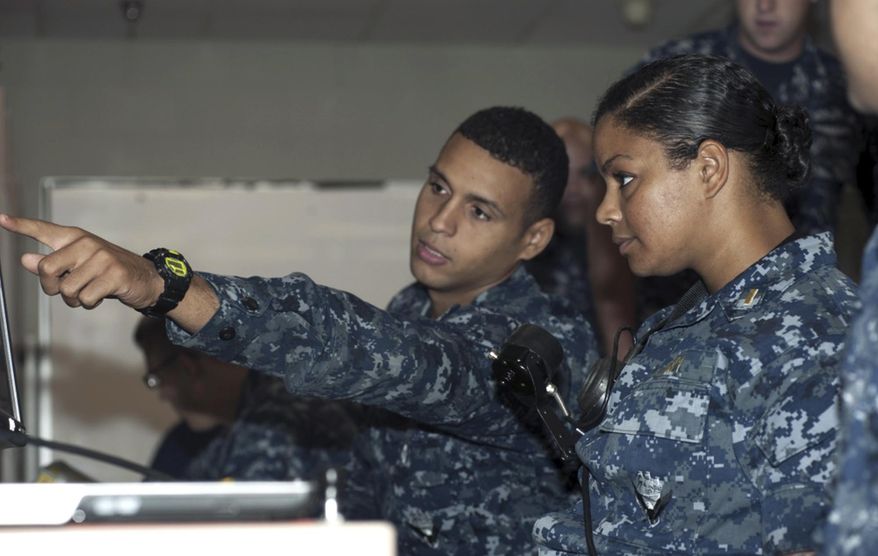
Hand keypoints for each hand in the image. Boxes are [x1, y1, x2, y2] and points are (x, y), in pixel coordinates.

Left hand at [0, 213, 162, 309]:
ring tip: (87, 293)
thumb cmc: (107, 272)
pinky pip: (85, 297)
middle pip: (46, 268)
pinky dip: (89, 303)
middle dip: (51, 287)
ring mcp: (101, 258)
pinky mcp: (114, 274)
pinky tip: (100, 296)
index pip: (43, 230)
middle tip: (65, 290)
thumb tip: (25, 259)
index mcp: (75, 238)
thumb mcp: (78, 265)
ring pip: (66, 289)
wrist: (146, 279)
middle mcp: (86, 243)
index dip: (20, 225)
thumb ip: (52, 263)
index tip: (0, 219)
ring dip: (73, 299)